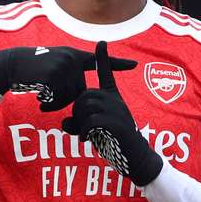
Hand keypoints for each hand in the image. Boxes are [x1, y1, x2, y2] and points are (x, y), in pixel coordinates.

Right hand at [0, 46, 135, 111]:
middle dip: (65, 99)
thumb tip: (82, 94)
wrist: (10, 65)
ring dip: (55, 102)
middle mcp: (70, 58)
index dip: (117, 63)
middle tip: (48, 94)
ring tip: (42, 93)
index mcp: (73, 56)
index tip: (135, 65)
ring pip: (69, 97)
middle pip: (80, 91)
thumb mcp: (53, 66)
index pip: (97, 60)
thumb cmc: (32, 70)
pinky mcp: (52, 75)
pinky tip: (38, 93)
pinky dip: (48, 102)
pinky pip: (57, 98)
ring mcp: (62, 66)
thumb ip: (69, 75)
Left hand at [62, 41, 162, 186]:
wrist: (136, 159)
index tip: (101, 42)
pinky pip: (91, 121)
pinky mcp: (117, 124)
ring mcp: (118, 111)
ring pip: (86, 106)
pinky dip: (84, 131)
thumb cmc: (115, 143)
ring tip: (85, 134)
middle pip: (85, 95)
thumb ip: (78, 123)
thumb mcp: (94, 130)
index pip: (107, 74)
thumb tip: (64, 122)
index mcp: (113, 98)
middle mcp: (116, 101)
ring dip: (80, 122)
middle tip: (79, 127)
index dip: (103, 58)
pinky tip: (87, 140)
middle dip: (76, 111)